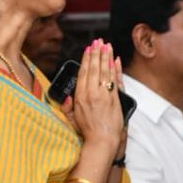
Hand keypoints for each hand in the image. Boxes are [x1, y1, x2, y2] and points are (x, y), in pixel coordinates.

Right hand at [64, 40, 123, 157]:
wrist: (101, 141)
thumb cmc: (87, 132)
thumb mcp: (71, 119)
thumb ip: (67, 107)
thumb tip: (67, 96)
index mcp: (80, 96)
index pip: (83, 72)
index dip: (87, 59)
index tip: (88, 49)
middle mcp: (91, 93)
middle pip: (94, 68)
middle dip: (97, 52)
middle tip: (98, 41)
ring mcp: (104, 95)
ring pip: (105, 71)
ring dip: (106, 56)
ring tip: (107, 45)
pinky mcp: (114, 99)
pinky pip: (114, 80)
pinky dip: (115, 69)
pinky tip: (115, 60)